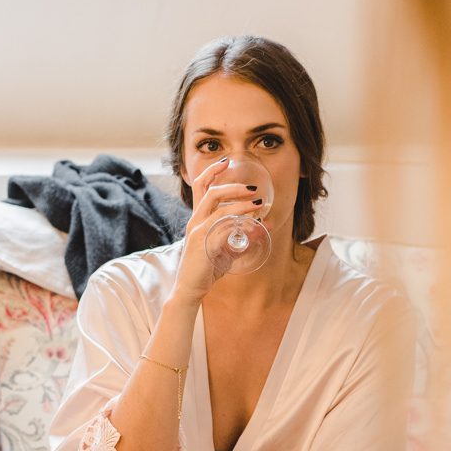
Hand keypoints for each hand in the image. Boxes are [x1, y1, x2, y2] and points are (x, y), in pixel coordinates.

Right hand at [173, 157, 266, 301]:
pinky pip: (224, 228)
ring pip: (220, 208)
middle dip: (232, 185)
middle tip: (253, 187)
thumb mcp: (224, 250)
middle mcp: (195, 221)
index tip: (226, 161)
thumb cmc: (205, 270)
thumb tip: (261, 228)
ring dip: (242, 204)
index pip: (200, 187)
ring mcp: (197, 232)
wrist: (189, 290)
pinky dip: (241, 224)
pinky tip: (255, 225)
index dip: (212, 171)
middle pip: (209, 191)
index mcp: (197, 218)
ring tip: (259, 204)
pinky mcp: (203, 244)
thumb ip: (240, 237)